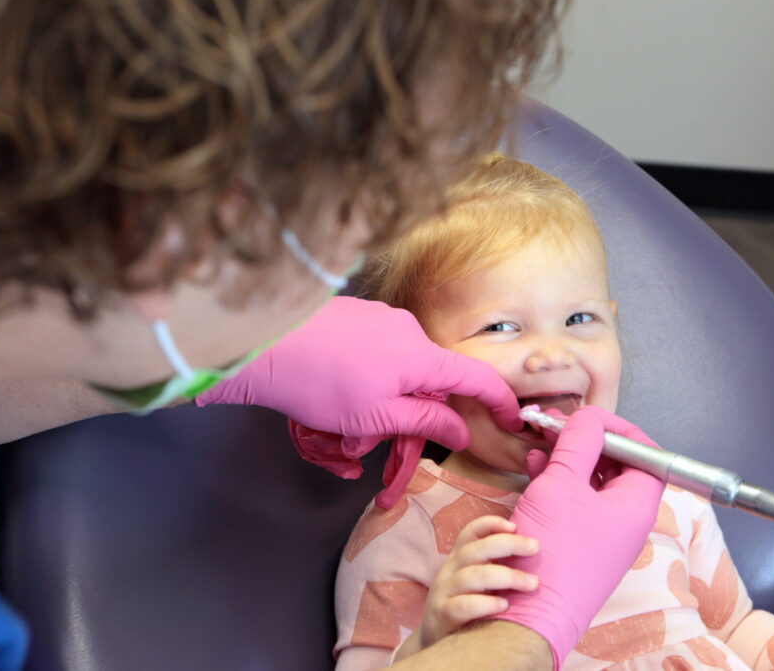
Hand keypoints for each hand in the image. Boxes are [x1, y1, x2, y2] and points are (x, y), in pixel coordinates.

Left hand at [197, 296, 520, 498]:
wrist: (262, 345)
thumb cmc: (321, 385)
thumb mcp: (379, 416)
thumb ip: (428, 420)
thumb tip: (462, 430)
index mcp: (422, 356)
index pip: (476, 378)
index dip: (498, 402)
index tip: (511, 421)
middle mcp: (408, 331)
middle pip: (426, 384)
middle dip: (404, 423)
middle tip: (369, 455)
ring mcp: (379, 321)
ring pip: (396, 375)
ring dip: (376, 410)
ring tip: (337, 437)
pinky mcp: (354, 318)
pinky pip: (374, 359)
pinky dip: (362, 387)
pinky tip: (330, 404)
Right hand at [394, 516, 539, 661]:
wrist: (438, 647)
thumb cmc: (469, 608)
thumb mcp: (478, 583)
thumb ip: (497, 566)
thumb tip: (535, 551)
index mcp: (459, 559)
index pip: (470, 533)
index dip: (490, 524)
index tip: (514, 525)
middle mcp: (449, 570)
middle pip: (476, 549)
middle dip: (508, 544)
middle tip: (535, 547)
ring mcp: (443, 592)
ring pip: (473, 576)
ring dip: (506, 576)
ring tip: (532, 583)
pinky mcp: (442, 616)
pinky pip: (463, 606)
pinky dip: (486, 604)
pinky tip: (505, 606)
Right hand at [492, 406, 665, 668]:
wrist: (533, 613)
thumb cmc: (553, 554)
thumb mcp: (562, 485)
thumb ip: (578, 444)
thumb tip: (587, 418)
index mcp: (636, 504)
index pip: (644, 453)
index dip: (617, 428)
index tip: (588, 417)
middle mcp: (626, 519)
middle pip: (618, 464)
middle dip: (587, 439)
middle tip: (559, 424)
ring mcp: (604, 533)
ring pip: (592, 481)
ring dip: (569, 457)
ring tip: (543, 441)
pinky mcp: (581, 543)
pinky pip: (576, 501)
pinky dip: (559, 480)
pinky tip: (537, 468)